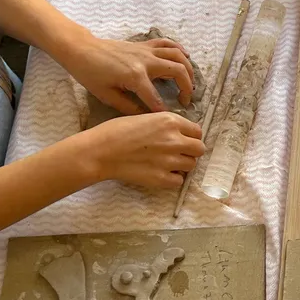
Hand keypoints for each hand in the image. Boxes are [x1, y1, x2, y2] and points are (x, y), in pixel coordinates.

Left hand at [62, 35, 194, 113]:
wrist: (81, 50)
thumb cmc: (90, 74)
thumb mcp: (106, 95)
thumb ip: (128, 107)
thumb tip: (146, 116)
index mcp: (135, 76)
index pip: (155, 98)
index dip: (163, 111)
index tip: (169, 120)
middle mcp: (146, 61)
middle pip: (178, 71)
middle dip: (186, 87)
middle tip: (185, 100)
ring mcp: (147, 50)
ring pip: (178, 55)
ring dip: (188, 69)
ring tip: (189, 82)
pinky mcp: (145, 44)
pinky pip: (168, 43)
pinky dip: (180, 49)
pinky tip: (186, 58)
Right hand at [80, 112, 204, 187]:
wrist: (100, 151)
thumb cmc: (116, 131)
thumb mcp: (145, 118)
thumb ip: (165, 125)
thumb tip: (178, 133)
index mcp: (170, 121)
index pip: (197, 131)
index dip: (191, 136)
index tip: (183, 140)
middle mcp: (175, 140)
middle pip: (199, 149)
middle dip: (191, 151)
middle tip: (178, 153)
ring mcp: (170, 160)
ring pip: (192, 165)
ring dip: (182, 165)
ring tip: (166, 163)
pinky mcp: (162, 178)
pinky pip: (179, 181)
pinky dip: (172, 179)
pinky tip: (160, 174)